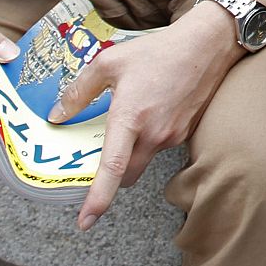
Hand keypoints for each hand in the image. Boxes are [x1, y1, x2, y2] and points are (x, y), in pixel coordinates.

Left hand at [49, 2, 243, 230]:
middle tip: (101, 159)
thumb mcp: (110, 61)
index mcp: (130, 117)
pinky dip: (151, 137)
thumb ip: (80, 90)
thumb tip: (58, 114)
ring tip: (133, 117)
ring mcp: (173, 135)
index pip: (112, 168)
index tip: (85, 221)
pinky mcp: (186, 132)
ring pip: (144, 159)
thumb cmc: (159, 50)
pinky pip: (161, 145)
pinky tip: (152, 109)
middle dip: (112, 177)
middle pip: (127, 176)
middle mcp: (154, 133)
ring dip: (133, 150)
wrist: (207, 45)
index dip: (98, 198)